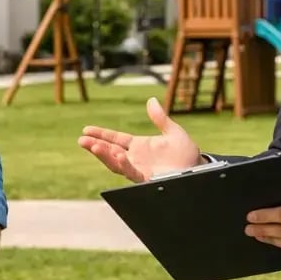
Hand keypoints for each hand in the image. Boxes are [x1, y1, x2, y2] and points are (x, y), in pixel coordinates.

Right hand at [78, 97, 201, 182]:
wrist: (198, 169)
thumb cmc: (186, 154)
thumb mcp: (174, 132)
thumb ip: (161, 118)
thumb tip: (151, 100)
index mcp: (139, 146)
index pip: (115, 139)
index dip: (101, 134)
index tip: (86, 130)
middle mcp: (135, 158)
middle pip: (110, 151)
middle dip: (95, 146)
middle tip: (82, 140)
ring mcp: (139, 169)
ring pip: (116, 163)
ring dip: (104, 155)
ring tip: (93, 146)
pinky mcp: (146, 178)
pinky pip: (131, 172)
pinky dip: (124, 164)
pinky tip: (119, 155)